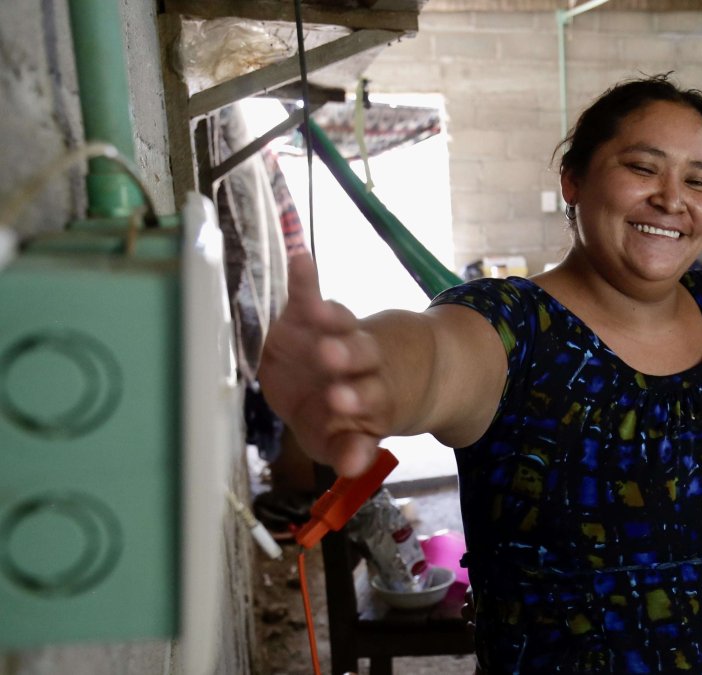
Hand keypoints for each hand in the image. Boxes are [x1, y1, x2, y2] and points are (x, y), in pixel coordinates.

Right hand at [258, 255, 387, 476]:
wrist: (363, 374)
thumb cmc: (344, 418)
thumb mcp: (346, 439)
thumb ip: (348, 450)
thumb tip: (352, 467)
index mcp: (368, 404)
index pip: (366, 407)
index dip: (356, 410)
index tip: (344, 407)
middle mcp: (359, 369)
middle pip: (359, 361)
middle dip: (347, 362)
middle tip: (333, 360)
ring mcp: (342, 339)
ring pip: (343, 329)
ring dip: (332, 321)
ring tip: (321, 312)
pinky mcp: (321, 317)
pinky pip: (312, 297)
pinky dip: (306, 279)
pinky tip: (299, 259)